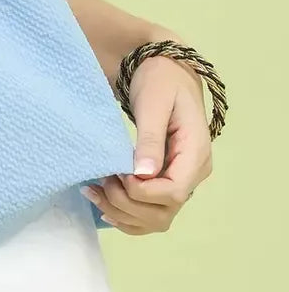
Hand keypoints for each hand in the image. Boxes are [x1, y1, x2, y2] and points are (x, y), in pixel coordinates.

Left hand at [81, 47, 212, 234]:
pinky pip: (152, 213)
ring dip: (123, 213)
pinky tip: (105, 206)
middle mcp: (194, 173)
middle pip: (165, 211)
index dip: (142, 192)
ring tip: (94, 192)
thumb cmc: (160, 81)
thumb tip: (143, 174)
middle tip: (100, 181)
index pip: (174, 192)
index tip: (116, 173)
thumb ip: (150, 139)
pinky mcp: (168, 182)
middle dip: (128, 204)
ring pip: (157, 219)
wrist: (166, 72)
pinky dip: (128, 216)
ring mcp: (183, 180)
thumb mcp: (153, 103)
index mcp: (196, 153)